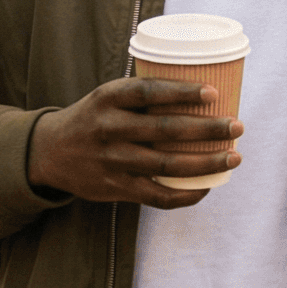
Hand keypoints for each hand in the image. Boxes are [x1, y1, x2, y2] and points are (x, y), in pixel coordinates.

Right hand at [27, 77, 241, 209]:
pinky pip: (155, 195)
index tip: (214, 92)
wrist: (49, 151)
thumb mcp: (109, 96)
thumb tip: (204, 92)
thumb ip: (144, 96)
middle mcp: (109, 128)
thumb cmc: (95, 117)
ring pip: (166, 165)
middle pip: (165, 130)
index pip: (149, 92)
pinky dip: (184, 194)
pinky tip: (207, 187)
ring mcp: (111, 160)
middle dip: (207, 129)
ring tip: (234, 157)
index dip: (182, 92)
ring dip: (205, 163)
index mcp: (108, 98)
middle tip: (237, 127)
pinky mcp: (114, 187)